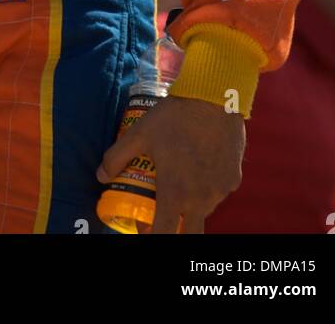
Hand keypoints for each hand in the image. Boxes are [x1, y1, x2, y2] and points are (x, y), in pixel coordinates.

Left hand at [96, 94, 244, 233]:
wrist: (215, 98)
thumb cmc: (174, 116)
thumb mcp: (140, 133)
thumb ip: (117, 156)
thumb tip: (100, 176)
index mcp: (175, 193)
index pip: (165, 234)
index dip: (152, 236)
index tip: (144, 231)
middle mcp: (201, 200)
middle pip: (190, 233)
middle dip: (176, 230)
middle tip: (164, 216)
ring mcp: (220, 192)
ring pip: (205, 212)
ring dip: (192, 207)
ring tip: (181, 183)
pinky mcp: (234, 180)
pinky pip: (218, 193)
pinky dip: (208, 189)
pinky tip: (200, 167)